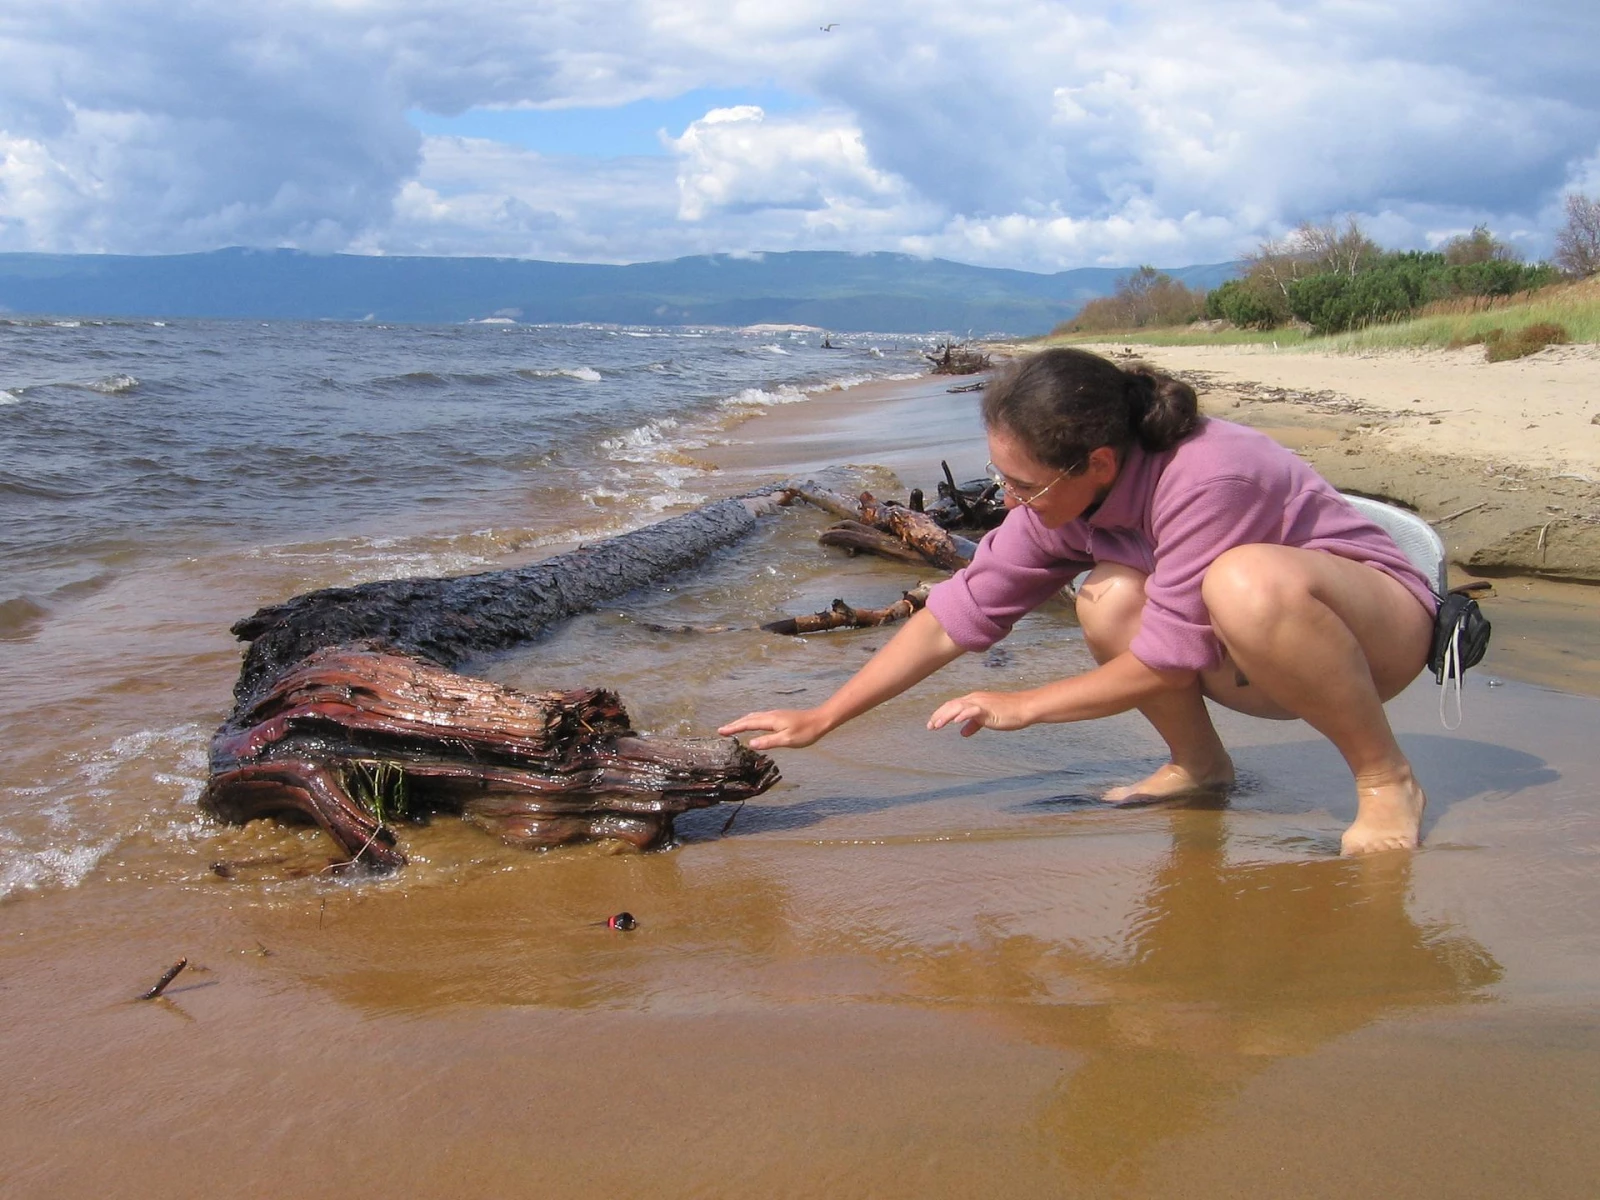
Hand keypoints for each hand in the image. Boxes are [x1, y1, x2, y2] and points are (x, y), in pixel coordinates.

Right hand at [718, 708, 832, 750]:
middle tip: (722, 730)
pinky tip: (753, 724)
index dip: (734, 728)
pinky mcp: (780, 716)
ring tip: (733, 727)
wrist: (820, 720)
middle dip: (734, 724)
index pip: (748, 724)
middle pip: (748, 718)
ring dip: (742, 721)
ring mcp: (775, 715)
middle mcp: (771, 715)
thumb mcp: (787, 740)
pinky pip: (760, 717)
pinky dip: (751, 720)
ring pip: (754, 716)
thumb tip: (750, 743)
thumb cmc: (806, 732)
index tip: (721, 731)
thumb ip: (769, 741)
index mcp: (771, 720)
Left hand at [926, 690, 1033, 737]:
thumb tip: (963, 733)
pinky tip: (956, 722)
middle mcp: (975, 699)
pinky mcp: (989, 708)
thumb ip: (974, 725)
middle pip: (951, 705)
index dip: (941, 714)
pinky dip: (963, 715)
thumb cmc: (1008, 713)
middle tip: (929, 727)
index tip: (932, 724)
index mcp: (973, 700)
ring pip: (958, 706)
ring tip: (936, 725)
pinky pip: (973, 710)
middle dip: (939, 715)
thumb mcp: (987, 719)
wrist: (1024, 707)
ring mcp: (981, 703)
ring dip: (946, 716)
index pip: (952, 705)